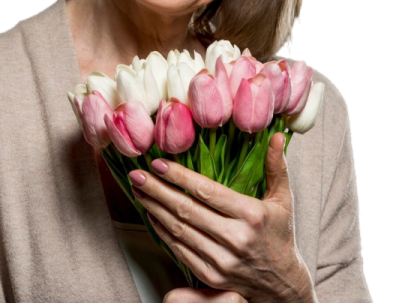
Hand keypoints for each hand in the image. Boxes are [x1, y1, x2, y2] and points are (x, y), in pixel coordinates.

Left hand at [129, 133, 316, 302]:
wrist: (281, 283)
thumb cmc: (278, 234)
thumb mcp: (283, 200)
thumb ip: (276, 167)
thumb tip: (276, 136)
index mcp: (252, 215)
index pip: (207, 192)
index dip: (179, 177)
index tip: (158, 163)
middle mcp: (236, 239)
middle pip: (187, 210)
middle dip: (157, 190)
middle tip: (136, 174)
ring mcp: (222, 260)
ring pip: (179, 230)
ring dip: (154, 208)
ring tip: (138, 190)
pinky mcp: (211, 275)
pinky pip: (179, 249)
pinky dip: (162, 231)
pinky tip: (151, 214)